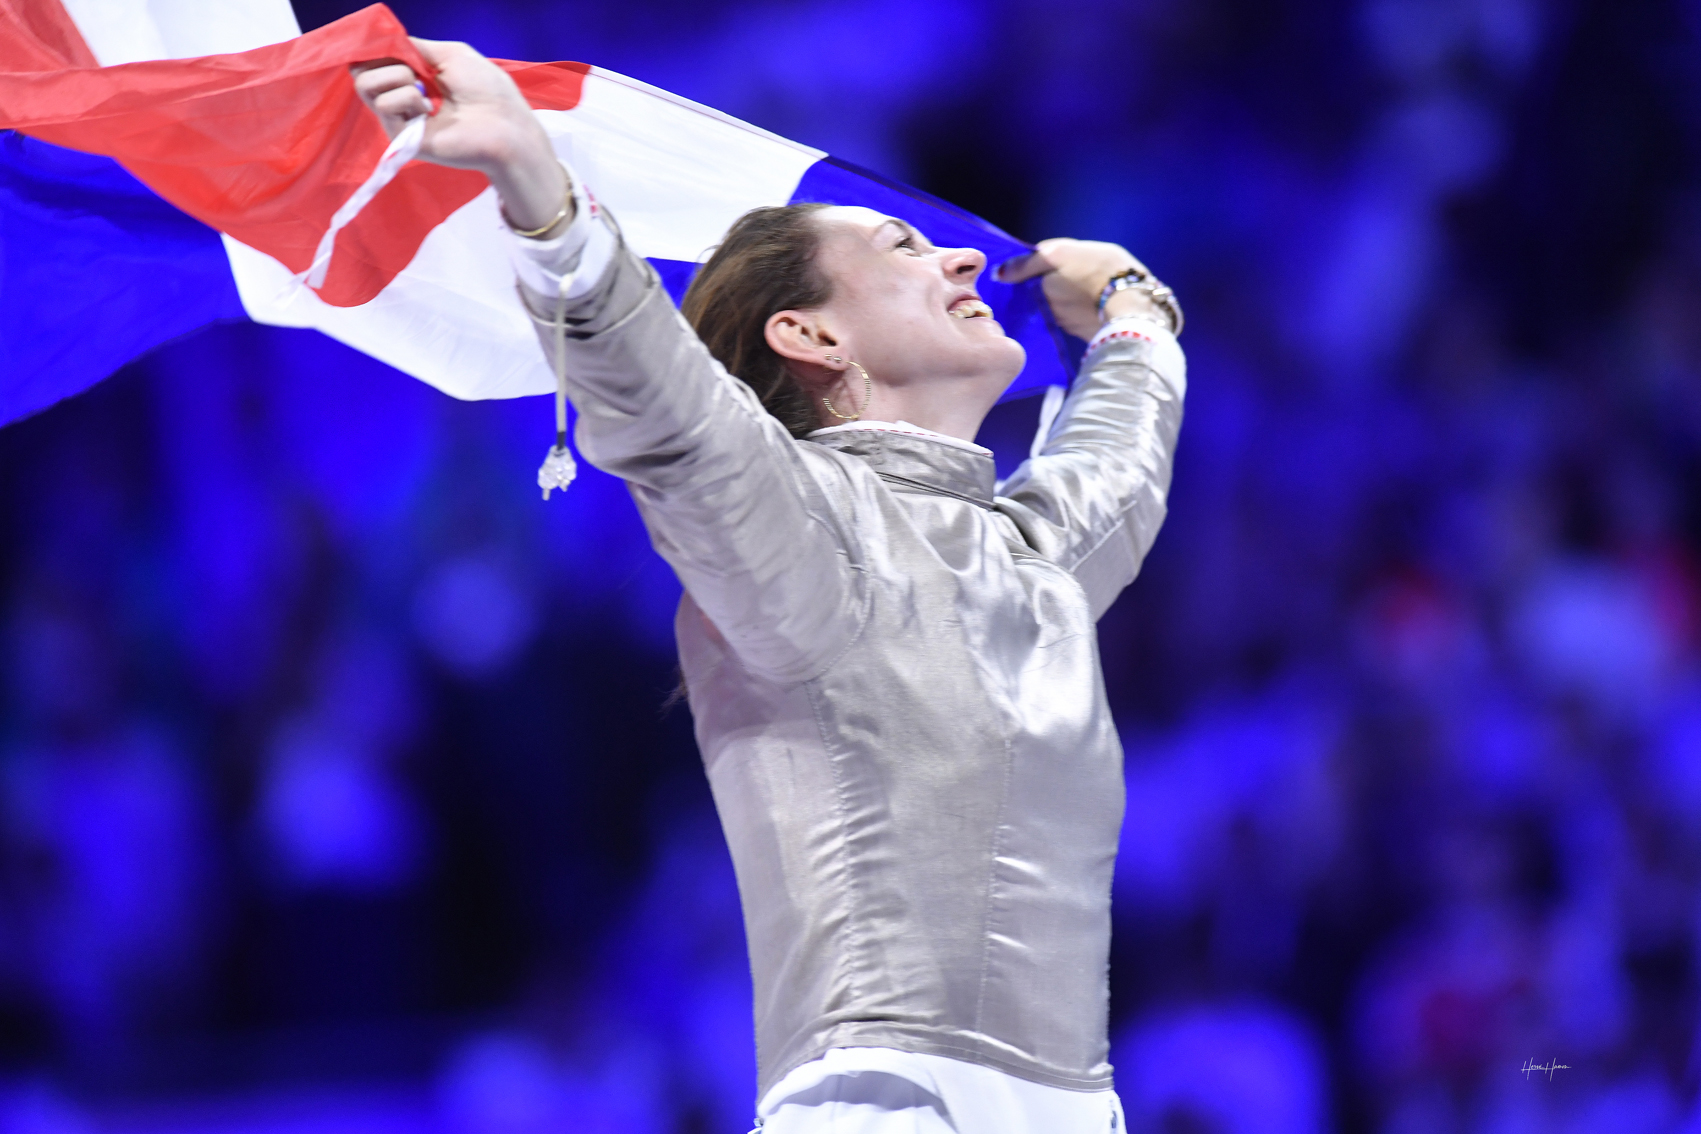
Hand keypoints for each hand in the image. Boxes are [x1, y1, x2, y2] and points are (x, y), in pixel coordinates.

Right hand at [351, 38, 570, 235]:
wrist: (503, 126)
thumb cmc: (486, 89)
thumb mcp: (451, 53)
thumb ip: (416, 47)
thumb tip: (386, 43)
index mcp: (415, 78)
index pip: (376, 62)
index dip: (375, 51)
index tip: (385, 47)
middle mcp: (403, 98)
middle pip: (363, 72)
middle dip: (387, 61)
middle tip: (416, 73)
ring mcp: (400, 118)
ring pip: (366, 85)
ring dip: (397, 77)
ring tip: (425, 92)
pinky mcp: (401, 137)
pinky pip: (383, 104)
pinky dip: (405, 99)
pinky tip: (428, 111)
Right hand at [997, 238, 1158, 339]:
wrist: (1123, 310)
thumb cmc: (1087, 278)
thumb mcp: (1051, 262)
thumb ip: (1025, 265)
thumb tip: (999, 272)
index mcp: (1079, 250)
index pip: (1044, 254)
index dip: (1023, 266)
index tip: (1005, 278)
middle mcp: (1085, 269)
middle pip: (1049, 277)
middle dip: (1031, 287)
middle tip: (1007, 297)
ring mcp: (1088, 294)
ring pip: (1054, 298)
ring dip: (1039, 304)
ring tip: (1016, 312)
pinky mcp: (1088, 320)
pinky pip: (1061, 317)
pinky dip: (1049, 319)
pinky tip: (1034, 323)